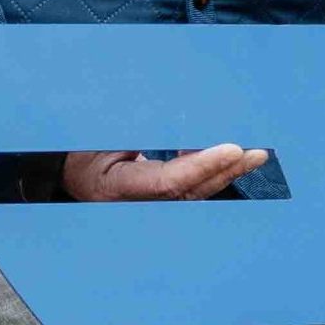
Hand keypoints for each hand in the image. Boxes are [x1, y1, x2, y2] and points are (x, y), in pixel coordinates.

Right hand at [61, 144, 266, 201]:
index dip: (203, 165)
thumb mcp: (101, 135)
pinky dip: (211, 174)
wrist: (68, 173)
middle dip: (226, 171)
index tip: (233, 149)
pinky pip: (190, 191)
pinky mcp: (158, 204)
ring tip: (253, 156)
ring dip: (225, 174)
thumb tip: (180, 115)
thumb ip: (138, 128)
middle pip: (190, 192)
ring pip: (195, 194)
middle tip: (256, 153)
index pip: (169, 182)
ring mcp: (148, 209)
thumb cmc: (80, 148)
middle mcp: (136, 207)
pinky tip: (229, 159)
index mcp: (116, 189)